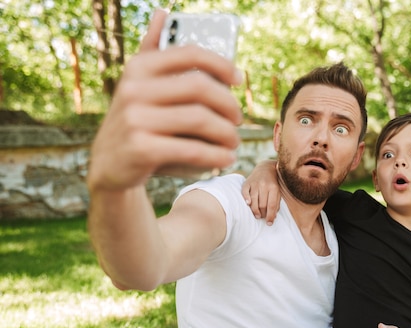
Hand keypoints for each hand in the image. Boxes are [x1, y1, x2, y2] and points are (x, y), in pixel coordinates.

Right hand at [87, 9, 242, 191]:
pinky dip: (215, 155)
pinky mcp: (141, 149)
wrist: (107, 165)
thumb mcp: (138, 85)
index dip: (221, 64)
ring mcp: (135, 119)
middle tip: (237, 119)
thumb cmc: (135, 121)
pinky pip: (192, 149)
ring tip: (234, 141)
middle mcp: (134, 89)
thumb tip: (164, 12)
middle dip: (228, 104)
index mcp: (139, 68)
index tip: (238, 79)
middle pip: (200, 88)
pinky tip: (226, 158)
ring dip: (227, 133)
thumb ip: (152, 51)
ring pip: (200, 119)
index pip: (189, 53)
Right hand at [242, 160, 279, 224]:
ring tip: (257, 215)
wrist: (265, 168)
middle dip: (262, 214)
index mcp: (274, 187)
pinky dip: (246, 198)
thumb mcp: (278, 192)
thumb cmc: (273, 183)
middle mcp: (264, 185)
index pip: (271, 205)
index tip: (269, 223)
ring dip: (255, 210)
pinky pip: (245, 192)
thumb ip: (276, 204)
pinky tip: (248, 204)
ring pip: (253, 200)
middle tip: (262, 218)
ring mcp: (255, 183)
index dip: (270, 216)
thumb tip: (273, 217)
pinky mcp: (247, 182)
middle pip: (262, 204)